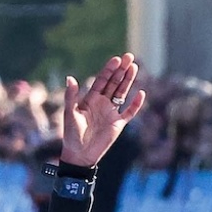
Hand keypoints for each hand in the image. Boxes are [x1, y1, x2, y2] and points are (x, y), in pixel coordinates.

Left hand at [60, 53, 146, 167]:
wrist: (79, 155)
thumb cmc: (71, 135)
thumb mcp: (70, 114)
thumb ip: (71, 97)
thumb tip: (70, 78)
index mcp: (90, 100)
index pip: (102, 81)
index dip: (109, 70)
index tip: (116, 59)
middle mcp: (102, 104)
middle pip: (114, 83)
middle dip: (121, 70)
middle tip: (129, 57)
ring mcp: (111, 113)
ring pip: (122, 93)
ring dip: (128, 81)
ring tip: (134, 67)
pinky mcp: (118, 123)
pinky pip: (130, 111)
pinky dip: (136, 103)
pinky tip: (141, 93)